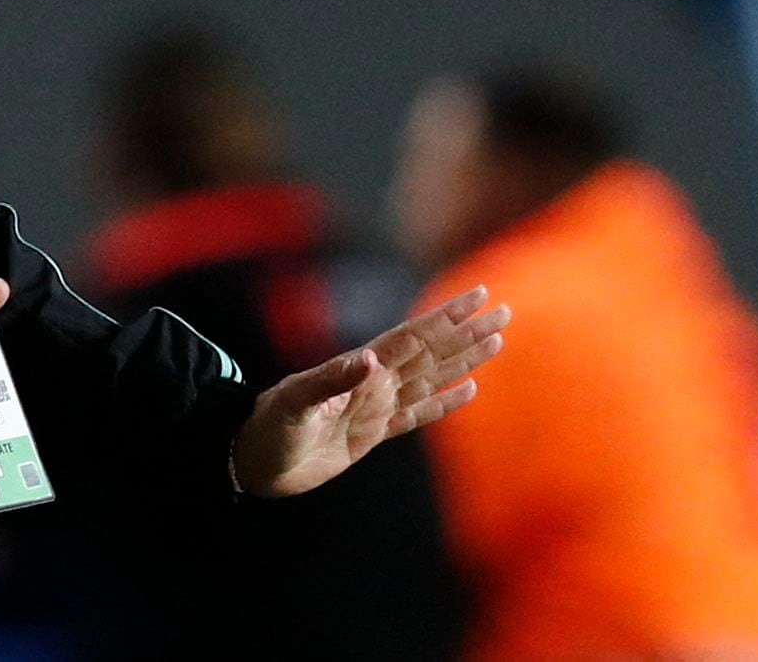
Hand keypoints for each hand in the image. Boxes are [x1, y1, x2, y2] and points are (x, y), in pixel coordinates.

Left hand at [232, 285, 508, 498]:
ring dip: (463, 360)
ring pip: (431, 378)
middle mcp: (373, 383)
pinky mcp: (371, 435)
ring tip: (495, 341)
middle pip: (432, 352)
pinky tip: (468, 390)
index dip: (446, 317)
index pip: (414, 336)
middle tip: (504, 310)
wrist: (253, 461)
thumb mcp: (296, 401)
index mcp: (360, 369)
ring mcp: (374, 407)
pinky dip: (444, 403)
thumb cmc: (269, 427)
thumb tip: (372, 360)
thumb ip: (333, 379)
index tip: (477, 296)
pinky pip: (416, 415)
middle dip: (467, 332)